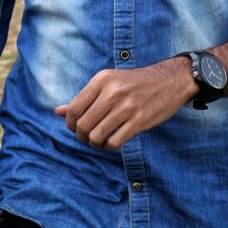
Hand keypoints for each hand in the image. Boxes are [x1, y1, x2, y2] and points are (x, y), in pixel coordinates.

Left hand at [56, 57, 194, 150]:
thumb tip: (58, 112)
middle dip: (82, 137)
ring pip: (96, 136)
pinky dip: (109, 147)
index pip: (74, 109)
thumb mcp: (109, 83)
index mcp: (102, 79)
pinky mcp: (139, 120)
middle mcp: (112, 91)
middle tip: (88, 138)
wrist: (170, 80)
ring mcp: (126, 106)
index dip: (70, 124)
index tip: (77, 128)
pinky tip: (111, 143)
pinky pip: (114, 142)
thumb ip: (84, 98)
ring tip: (99, 142)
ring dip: (95, 144)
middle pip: (83, 125)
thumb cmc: (135, 83)